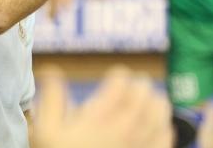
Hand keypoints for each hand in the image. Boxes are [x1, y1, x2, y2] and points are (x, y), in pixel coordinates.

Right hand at [32, 65, 171, 147]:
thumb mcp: (46, 133)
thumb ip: (51, 100)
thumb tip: (52, 71)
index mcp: (98, 118)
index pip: (121, 79)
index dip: (118, 75)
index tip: (113, 80)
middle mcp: (123, 128)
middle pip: (144, 89)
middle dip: (137, 84)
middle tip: (128, 90)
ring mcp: (140, 145)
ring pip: (160, 108)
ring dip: (153, 101)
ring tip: (143, 105)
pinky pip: (167, 134)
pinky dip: (162, 125)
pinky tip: (152, 128)